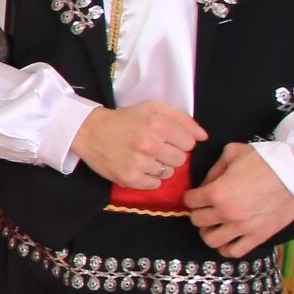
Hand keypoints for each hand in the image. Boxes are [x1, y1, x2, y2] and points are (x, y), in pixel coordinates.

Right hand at [70, 102, 206, 191]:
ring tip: (144, 158)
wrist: (90, 131)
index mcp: (159, 126)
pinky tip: (137, 167)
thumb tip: (203, 137)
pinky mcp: (130, 178)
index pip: (190, 143)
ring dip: (159, 167)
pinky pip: (154, 185)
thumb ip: (182, 119)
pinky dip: (148, 179)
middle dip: (170, 155)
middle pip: (180, 160)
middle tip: (153, 149)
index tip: (165, 139)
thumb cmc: (125, 119)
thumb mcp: (153, 109)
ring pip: (168, 173)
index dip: (179, 141)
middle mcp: (150, 145)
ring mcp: (140, 163)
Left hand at [184, 143, 293, 258]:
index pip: (189, 201)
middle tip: (208, 208)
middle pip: (197, 221)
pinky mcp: (259, 236)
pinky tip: (230, 238)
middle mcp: (226, 213)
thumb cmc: (265, 159)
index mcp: (217, 192)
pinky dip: (227, 247)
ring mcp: (243, 227)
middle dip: (200, 213)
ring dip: (210, 232)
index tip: (198, 195)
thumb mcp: (232, 153)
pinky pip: (234, 252)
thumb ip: (213, 169)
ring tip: (217, 225)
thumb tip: (204, 184)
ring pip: (211, 241)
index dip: (192, 196)